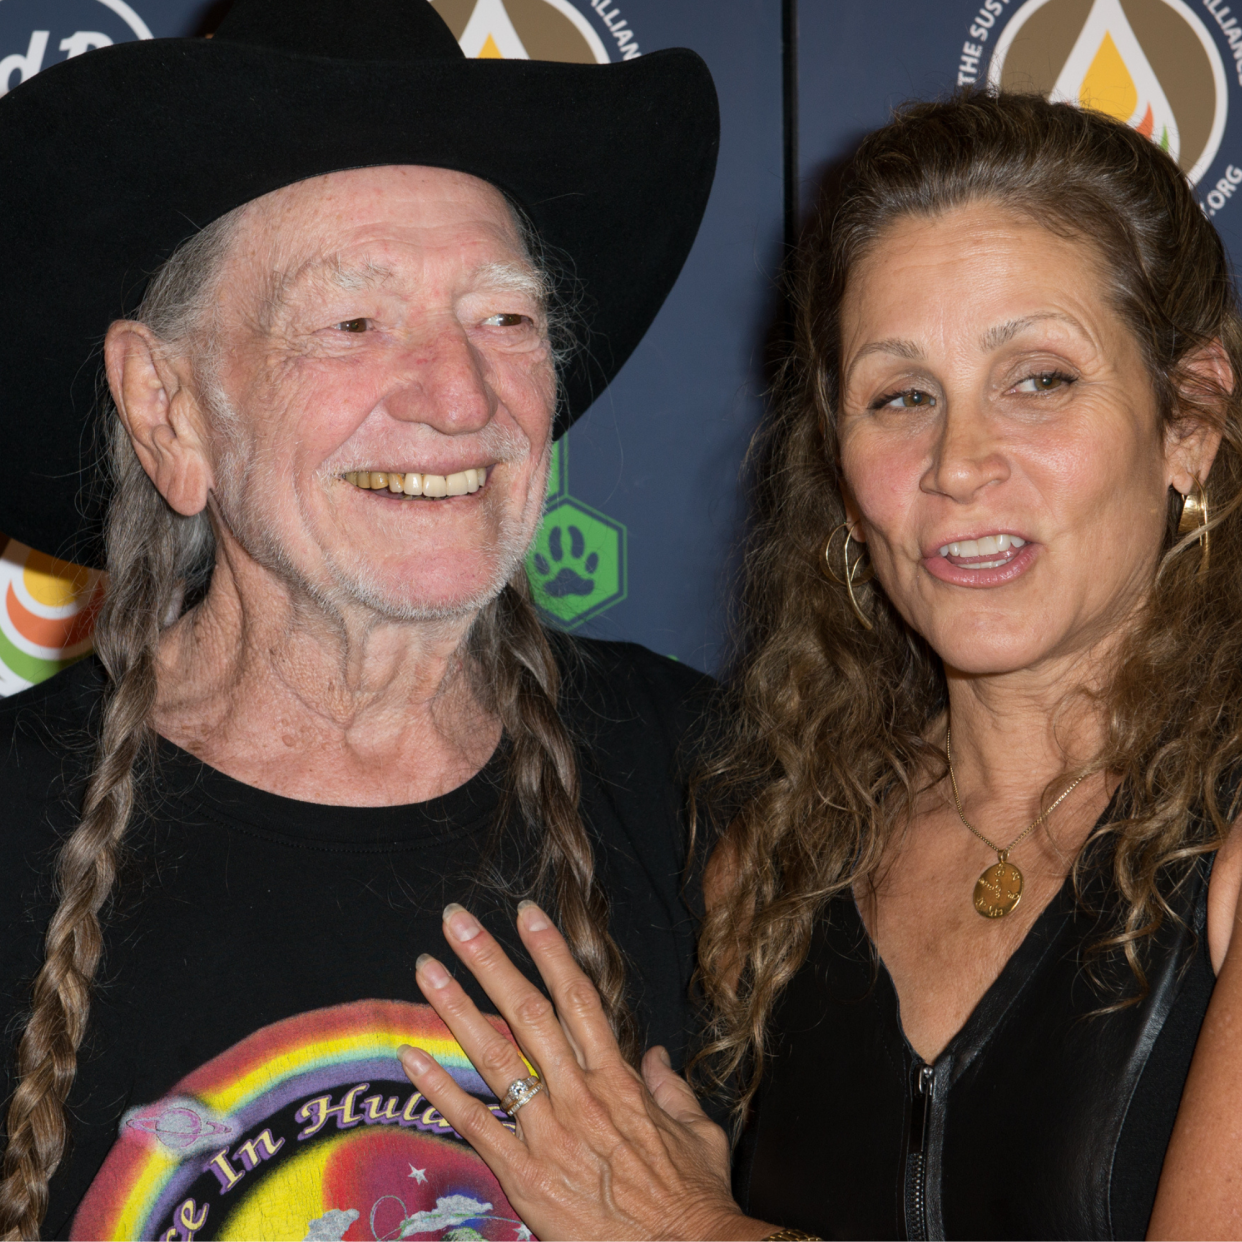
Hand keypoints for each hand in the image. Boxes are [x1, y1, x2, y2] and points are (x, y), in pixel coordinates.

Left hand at [398, 900, 769, 1240]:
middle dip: (489, 960)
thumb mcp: (698, 1132)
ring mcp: (549, 1133)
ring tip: (425, 969)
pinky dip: (442, 1090)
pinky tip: (411, 1057)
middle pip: (527, 1013)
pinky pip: (477, 1126)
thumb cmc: (693, 1198)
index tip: (525, 913)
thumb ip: (673, 1088)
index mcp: (619, 1079)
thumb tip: (657, 1057)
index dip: (550, 951)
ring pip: (496, 1057)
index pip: (578, 999)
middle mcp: (579, 1095)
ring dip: (456, 1008)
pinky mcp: (526, 1176)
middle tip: (456, 921)